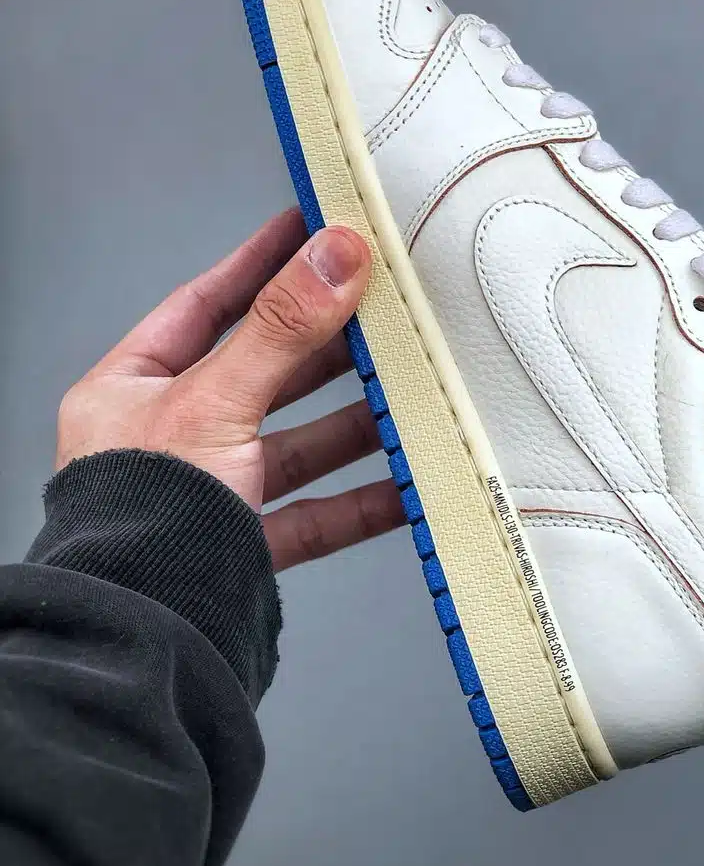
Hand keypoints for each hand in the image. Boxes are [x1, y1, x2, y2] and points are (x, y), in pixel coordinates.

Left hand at [55, 208, 404, 570]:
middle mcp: (168, 438)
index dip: (260, 264)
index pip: (204, 305)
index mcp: (132, 391)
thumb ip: (281, 330)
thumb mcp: (213, 403)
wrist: (139, 637)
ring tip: (409, 393)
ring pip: (295, 445)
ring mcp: (209, 493)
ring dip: (354, 422)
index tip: (310, 228)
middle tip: (381, 309)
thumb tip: (335, 256)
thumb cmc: (138, 519)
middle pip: (262, 374)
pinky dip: (362, 500)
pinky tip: (406, 484)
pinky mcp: (244, 545)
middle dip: (326, 347)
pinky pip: (315, 513)